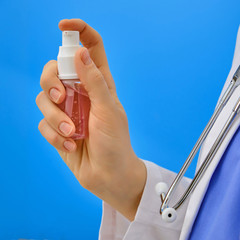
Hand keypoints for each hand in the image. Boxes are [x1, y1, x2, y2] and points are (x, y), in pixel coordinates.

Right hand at [36, 19, 145, 220]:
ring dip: (55, 117)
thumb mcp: (109, 110)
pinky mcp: (57, 128)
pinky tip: (71, 146)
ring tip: (71, 133)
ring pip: (43, 98)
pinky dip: (55, 136)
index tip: (63, 26)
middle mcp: (81, 93)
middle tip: (61, 99)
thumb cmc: (115, 143)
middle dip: (51, 83)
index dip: (78, 31)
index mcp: (99, 84)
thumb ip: (95, 82)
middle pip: (53, 70)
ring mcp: (67, 110)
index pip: (90, 47)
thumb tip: (81, 52)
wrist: (108, 175)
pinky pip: (43, 124)